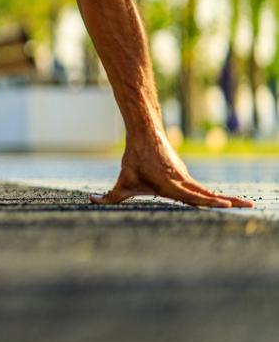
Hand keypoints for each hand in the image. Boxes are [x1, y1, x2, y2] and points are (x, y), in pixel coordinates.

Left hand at [91, 133, 253, 207]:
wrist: (146, 134)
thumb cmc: (135, 158)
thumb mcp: (122, 180)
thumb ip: (109, 196)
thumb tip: (91, 202)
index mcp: (171, 183)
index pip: (192, 196)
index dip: (208, 202)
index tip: (225, 204)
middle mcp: (183, 181)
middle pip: (207, 195)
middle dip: (228, 202)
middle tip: (249, 206)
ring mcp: (187, 178)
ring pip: (207, 192)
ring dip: (226, 199)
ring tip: (247, 205)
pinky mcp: (186, 176)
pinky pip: (202, 189)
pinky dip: (216, 196)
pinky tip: (228, 202)